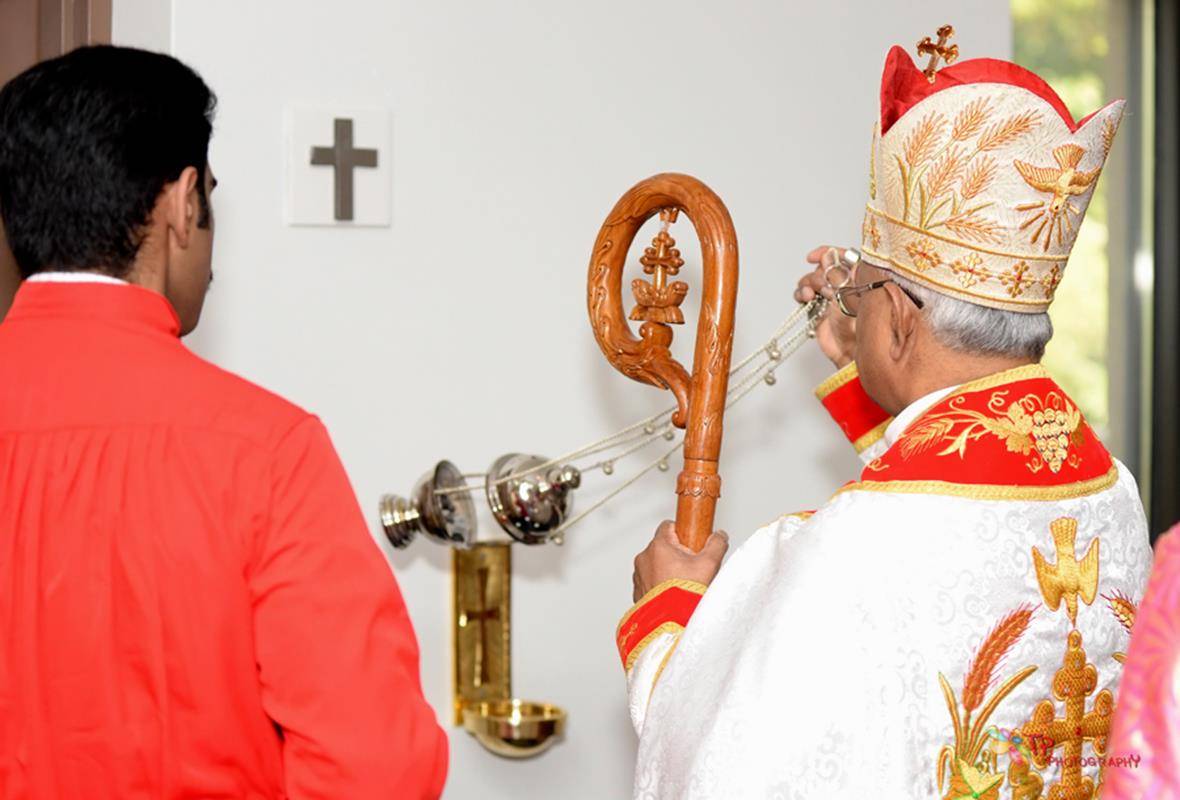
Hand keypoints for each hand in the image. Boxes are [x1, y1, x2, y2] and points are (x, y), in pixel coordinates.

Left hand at [632, 521, 728, 601]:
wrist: (671, 624)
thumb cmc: (686, 594)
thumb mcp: (709, 564)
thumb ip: (716, 544)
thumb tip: (719, 536)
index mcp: (658, 546)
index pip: (668, 526)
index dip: (682, 533)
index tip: (691, 544)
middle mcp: (644, 558)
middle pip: (663, 547)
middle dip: (676, 555)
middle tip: (691, 570)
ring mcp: (638, 576)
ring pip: (655, 565)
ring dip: (666, 571)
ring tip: (682, 586)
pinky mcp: (637, 592)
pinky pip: (649, 582)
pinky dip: (659, 586)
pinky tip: (672, 596)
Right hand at [795, 245, 857, 368]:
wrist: (851, 353)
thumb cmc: (861, 329)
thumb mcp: (851, 296)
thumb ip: (838, 276)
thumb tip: (828, 258)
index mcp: (859, 278)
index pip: (844, 256)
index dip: (828, 253)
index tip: (814, 257)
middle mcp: (844, 285)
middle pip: (824, 267)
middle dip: (819, 276)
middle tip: (825, 291)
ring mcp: (830, 296)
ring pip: (812, 279)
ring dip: (808, 284)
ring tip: (811, 296)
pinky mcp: (817, 308)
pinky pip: (804, 294)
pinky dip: (801, 293)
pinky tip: (804, 298)